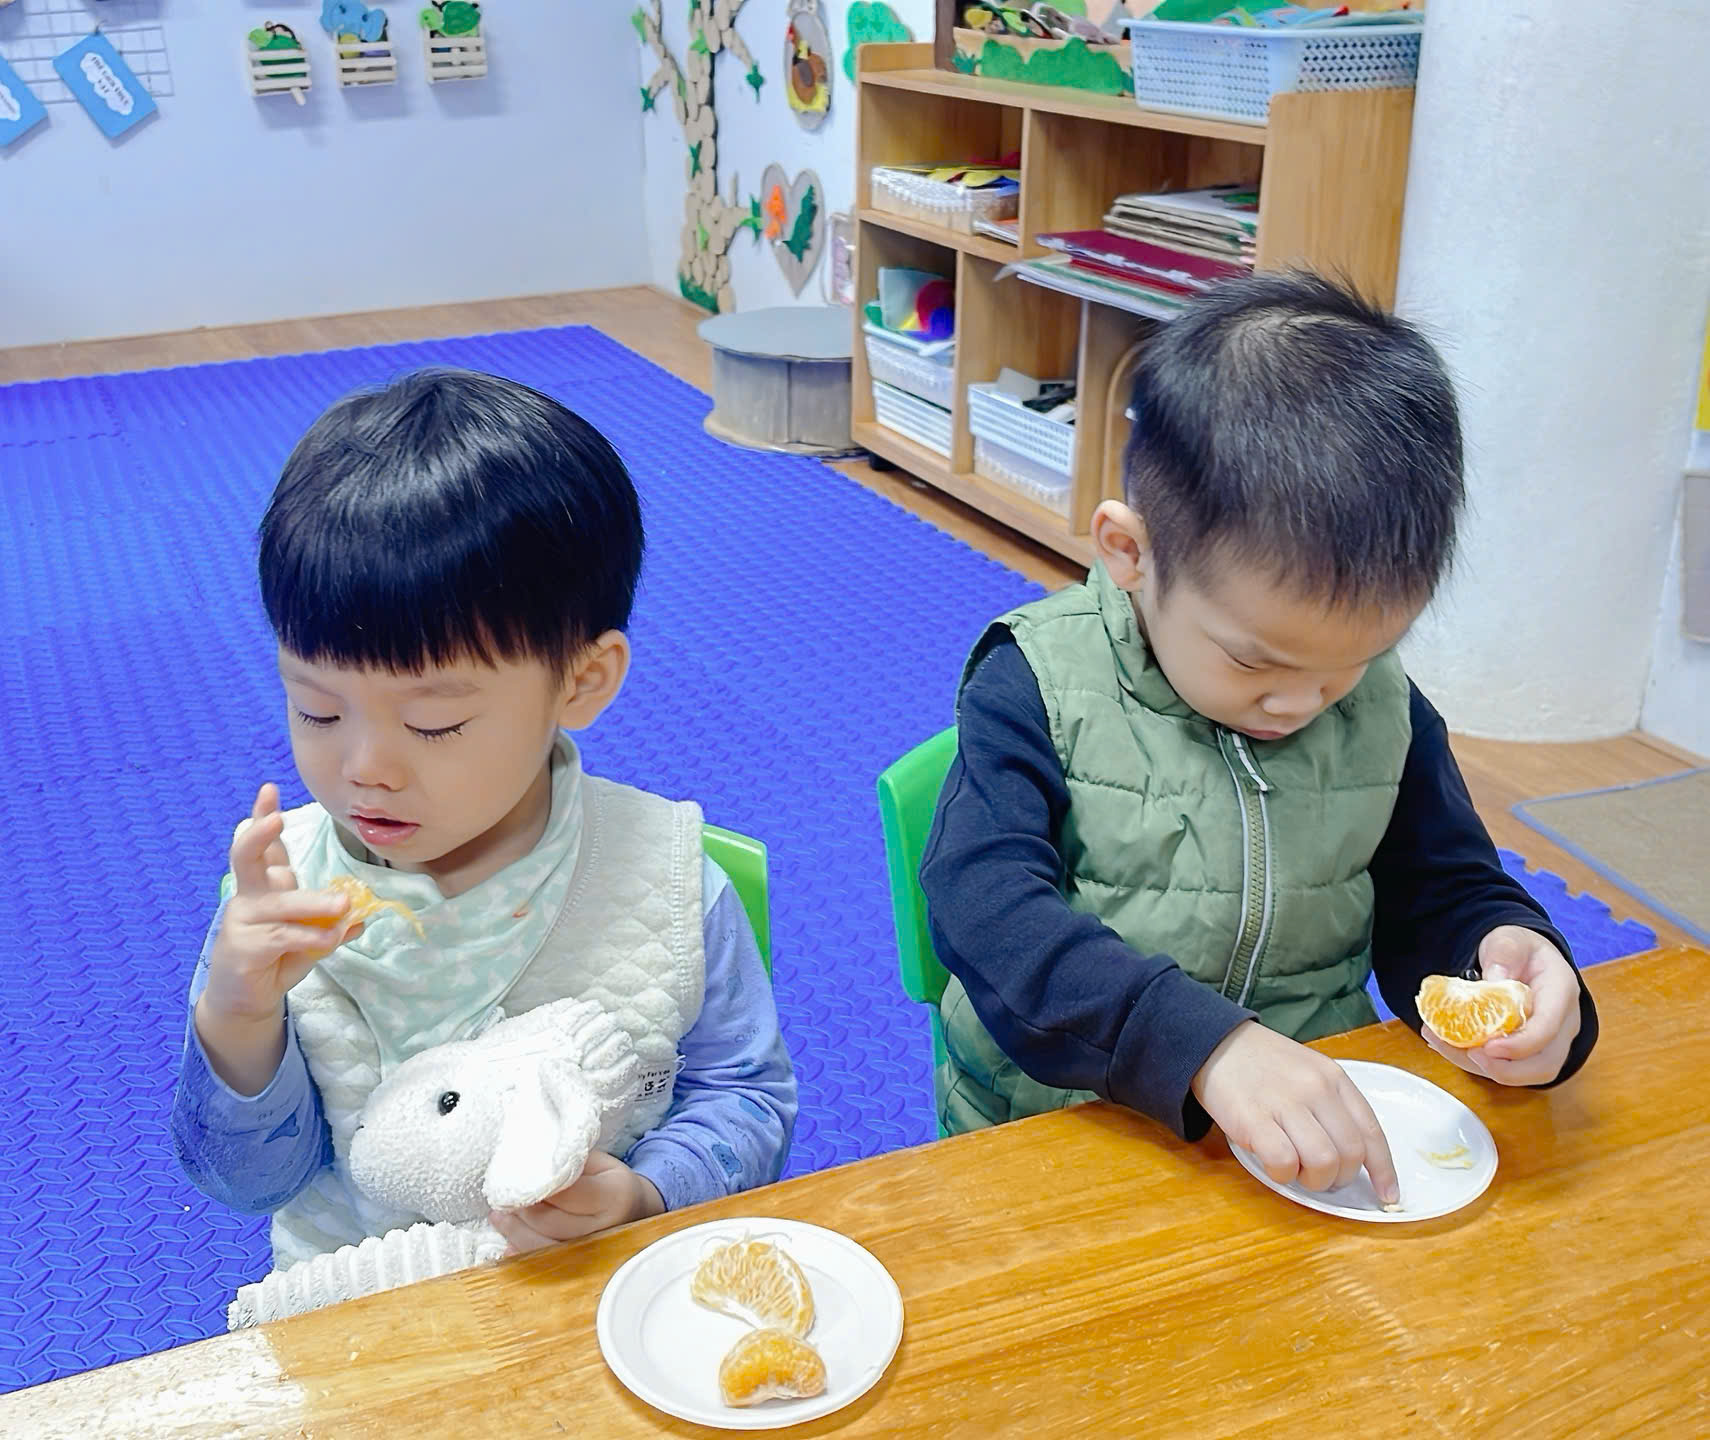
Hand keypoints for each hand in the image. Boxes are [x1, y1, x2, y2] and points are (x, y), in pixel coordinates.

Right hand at [194, 785, 359, 1093]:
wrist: (244, 1000)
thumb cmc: (275, 957)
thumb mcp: (307, 936)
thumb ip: (329, 922)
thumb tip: (363, 916)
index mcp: (262, 885)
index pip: (262, 847)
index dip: (263, 817)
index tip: (268, 789)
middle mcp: (248, 896)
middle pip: (245, 857)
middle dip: (259, 835)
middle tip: (276, 819)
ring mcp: (242, 921)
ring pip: (280, 904)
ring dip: (313, 903)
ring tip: (342, 904)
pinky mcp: (243, 949)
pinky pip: (282, 937)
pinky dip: (310, 936)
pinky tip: (329, 937)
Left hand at [487, 1151, 664, 1254]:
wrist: (635, 1211)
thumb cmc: (610, 1181)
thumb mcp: (598, 1162)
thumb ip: (569, 1163)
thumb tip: (529, 1163)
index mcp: (614, 1196)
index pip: (567, 1193)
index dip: (537, 1186)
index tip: (516, 1177)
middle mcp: (606, 1228)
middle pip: (550, 1222)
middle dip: (521, 1209)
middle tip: (503, 1197)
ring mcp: (594, 1254)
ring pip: (543, 1247)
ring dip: (514, 1231)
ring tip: (499, 1216)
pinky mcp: (581, 1269)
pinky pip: (544, 1265)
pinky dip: (522, 1254)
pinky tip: (508, 1243)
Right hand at [1193, 1021, 1399, 1205]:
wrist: (1214, 1043)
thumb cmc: (1263, 1064)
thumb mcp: (1309, 1071)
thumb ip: (1332, 1106)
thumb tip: (1352, 1156)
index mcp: (1334, 1078)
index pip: (1372, 1132)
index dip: (1384, 1170)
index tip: (1387, 1194)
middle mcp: (1316, 1089)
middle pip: (1350, 1154)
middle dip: (1340, 1178)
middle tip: (1320, 1176)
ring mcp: (1285, 1103)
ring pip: (1323, 1163)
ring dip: (1313, 1180)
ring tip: (1296, 1170)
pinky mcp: (1254, 1119)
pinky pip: (1284, 1162)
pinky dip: (1283, 1174)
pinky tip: (1273, 1164)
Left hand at [1421, 926, 1581, 1085]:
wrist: (1523, 959)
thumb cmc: (1521, 951)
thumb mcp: (1510, 939)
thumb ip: (1504, 954)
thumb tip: (1493, 980)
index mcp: (1561, 993)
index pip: (1548, 1029)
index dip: (1520, 1045)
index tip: (1489, 1047)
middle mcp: (1561, 1025)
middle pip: (1544, 1065)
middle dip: (1506, 1070)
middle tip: (1469, 1055)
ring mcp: (1547, 1043)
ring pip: (1525, 1073)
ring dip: (1484, 1068)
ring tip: (1444, 1045)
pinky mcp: (1527, 1053)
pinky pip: (1506, 1067)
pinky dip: (1475, 1063)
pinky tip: (1444, 1044)